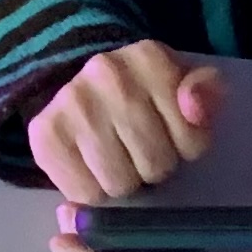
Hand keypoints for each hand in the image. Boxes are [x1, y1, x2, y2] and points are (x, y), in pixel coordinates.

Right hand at [27, 41, 226, 204]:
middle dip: (153, 167)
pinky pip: (84, 194)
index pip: (190, 143)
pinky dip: (91, 191)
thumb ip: (208, 93)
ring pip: (119, 185)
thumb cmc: (145, 94)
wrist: (81, 86)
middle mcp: (106, 72)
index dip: (184, 149)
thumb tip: (194, 108)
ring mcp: (70, 102)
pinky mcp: (43, 133)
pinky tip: (89, 166)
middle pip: (154, 166)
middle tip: (139, 148)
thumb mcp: (185, 87)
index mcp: (149, 57)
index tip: (168, 131)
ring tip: (116, 157)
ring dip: (123, 182)